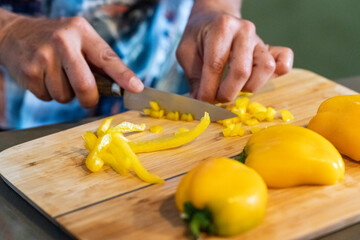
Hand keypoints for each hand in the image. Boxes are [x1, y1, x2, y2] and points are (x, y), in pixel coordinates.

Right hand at [0, 14, 142, 107]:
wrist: (14, 34)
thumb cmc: (56, 40)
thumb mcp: (79, 38)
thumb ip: (100, 60)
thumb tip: (125, 86)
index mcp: (81, 32)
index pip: (107, 57)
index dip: (123, 75)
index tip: (137, 88)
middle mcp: (62, 42)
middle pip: (85, 86)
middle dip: (90, 99)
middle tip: (88, 97)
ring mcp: (43, 57)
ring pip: (66, 96)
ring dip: (66, 94)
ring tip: (57, 76)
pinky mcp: (28, 73)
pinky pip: (48, 98)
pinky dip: (49, 94)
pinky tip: (44, 77)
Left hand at [176, 3, 292, 102]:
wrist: (214, 20)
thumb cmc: (199, 38)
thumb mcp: (186, 53)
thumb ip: (194, 77)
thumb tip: (202, 103)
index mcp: (222, 27)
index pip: (216, 64)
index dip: (208, 89)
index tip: (202, 102)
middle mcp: (245, 31)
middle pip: (242, 71)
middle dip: (227, 93)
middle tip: (216, 99)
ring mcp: (260, 40)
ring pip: (265, 69)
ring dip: (248, 88)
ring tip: (234, 89)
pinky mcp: (271, 49)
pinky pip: (284, 61)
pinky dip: (277, 74)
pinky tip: (258, 80)